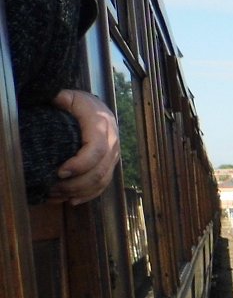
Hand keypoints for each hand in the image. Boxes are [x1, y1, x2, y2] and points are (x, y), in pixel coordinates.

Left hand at [49, 89, 119, 204]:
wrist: (98, 110)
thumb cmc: (81, 105)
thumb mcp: (70, 96)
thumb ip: (60, 98)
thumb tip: (52, 100)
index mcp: (102, 126)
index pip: (96, 151)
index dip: (79, 165)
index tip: (59, 172)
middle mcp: (112, 143)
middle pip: (99, 171)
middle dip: (75, 184)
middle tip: (52, 188)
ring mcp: (114, 156)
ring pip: (102, 181)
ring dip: (79, 191)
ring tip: (56, 194)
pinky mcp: (111, 166)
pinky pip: (104, 185)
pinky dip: (88, 195)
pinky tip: (71, 200)